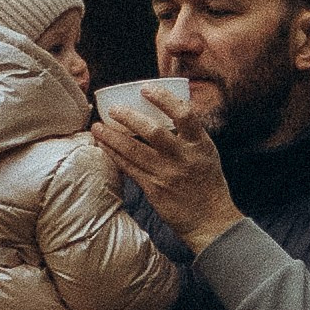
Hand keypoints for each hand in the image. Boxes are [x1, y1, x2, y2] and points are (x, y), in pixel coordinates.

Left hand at [91, 96, 242, 253]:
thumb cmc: (208, 183)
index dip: (163, 98)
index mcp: (200, 144)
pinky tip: (104, 146)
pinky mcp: (154, 190)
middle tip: (114, 110)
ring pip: (134, 151)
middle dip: (129, 118)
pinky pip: (129, 168)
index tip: (145, 89)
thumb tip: (165, 111)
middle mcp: (183, 158)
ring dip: (112, 137)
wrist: (211, 221)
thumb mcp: (207, 153)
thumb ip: (189, 134)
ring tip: (98, 127)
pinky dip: (115, 155)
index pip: (183, 114)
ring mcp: (167, 175)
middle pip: (153, 131)